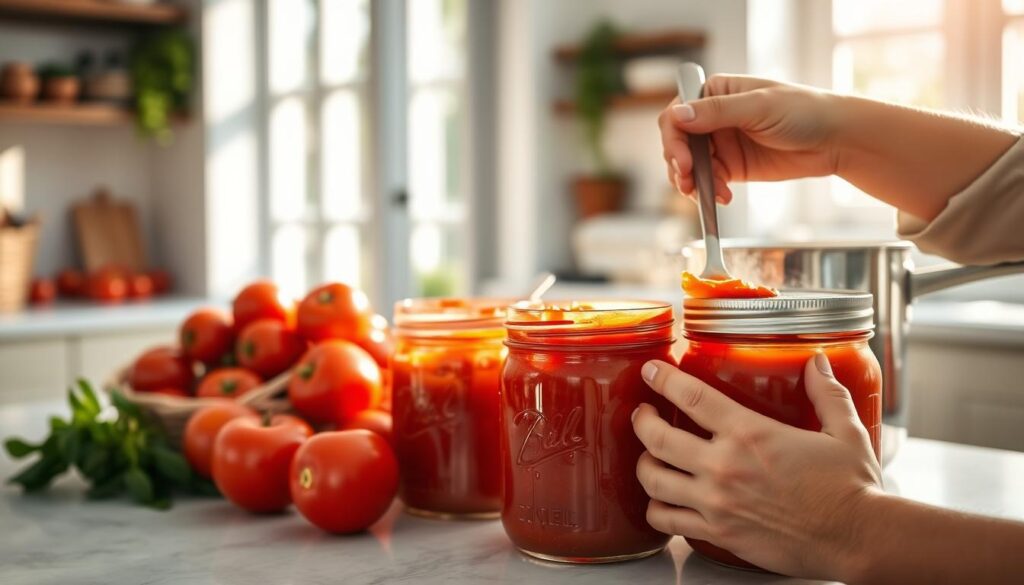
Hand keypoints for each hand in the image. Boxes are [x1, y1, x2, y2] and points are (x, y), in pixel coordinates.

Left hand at [631, 354, 881, 580]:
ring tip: (647, 457)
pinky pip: (667, 521)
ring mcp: (717, 502)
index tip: (651, 372)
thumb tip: (817, 362)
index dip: (663, 379)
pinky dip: (655, 510)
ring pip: (653, 480)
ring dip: (643, 465)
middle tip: (642, 414)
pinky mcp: (718, 534)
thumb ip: (826, 393)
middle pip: (657, 438)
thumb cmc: (852, 486)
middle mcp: (724, 466)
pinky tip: (660, 502)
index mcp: (749, 432)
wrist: (858, 539)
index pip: (690, 396)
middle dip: (641, 421)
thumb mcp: (844, 431)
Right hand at [658, 75, 842, 202]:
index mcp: (715, 92)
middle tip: (689, 182)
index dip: (674, 140)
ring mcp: (720, 144)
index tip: (684, 161)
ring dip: (691, 182)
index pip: (676, 115)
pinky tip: (723, 197)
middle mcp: (712, 118)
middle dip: (679, 165)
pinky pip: (708, 181)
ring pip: (688, 167)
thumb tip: (678, 114)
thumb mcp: (759, 107)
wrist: (834, 140)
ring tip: (705, 194)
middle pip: (678, 144)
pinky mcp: (731, 167)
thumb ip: (717, 111)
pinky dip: (709, 191)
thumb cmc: (804, 111)